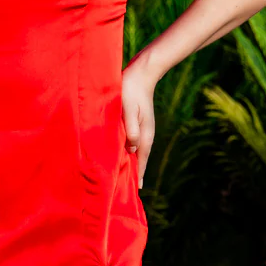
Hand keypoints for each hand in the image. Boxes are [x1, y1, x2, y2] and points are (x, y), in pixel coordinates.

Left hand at [121, 58, 156, 187]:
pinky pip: (131, 142)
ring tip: (121, 176)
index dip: (137, 176)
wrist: (140, 74)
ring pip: (134, 151)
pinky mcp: (135, 123)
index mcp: (145, 135)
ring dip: (129, 162)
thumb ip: (131, 129)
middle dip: (133, 173)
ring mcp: (141, 129)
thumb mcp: (130, 110)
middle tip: (125, 190)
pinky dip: (126, 150)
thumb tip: (131, 148)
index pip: (140, 161)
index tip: (135, 191)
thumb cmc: (132, 91)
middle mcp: (145, 135)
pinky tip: (119, 153)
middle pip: (138, 159)